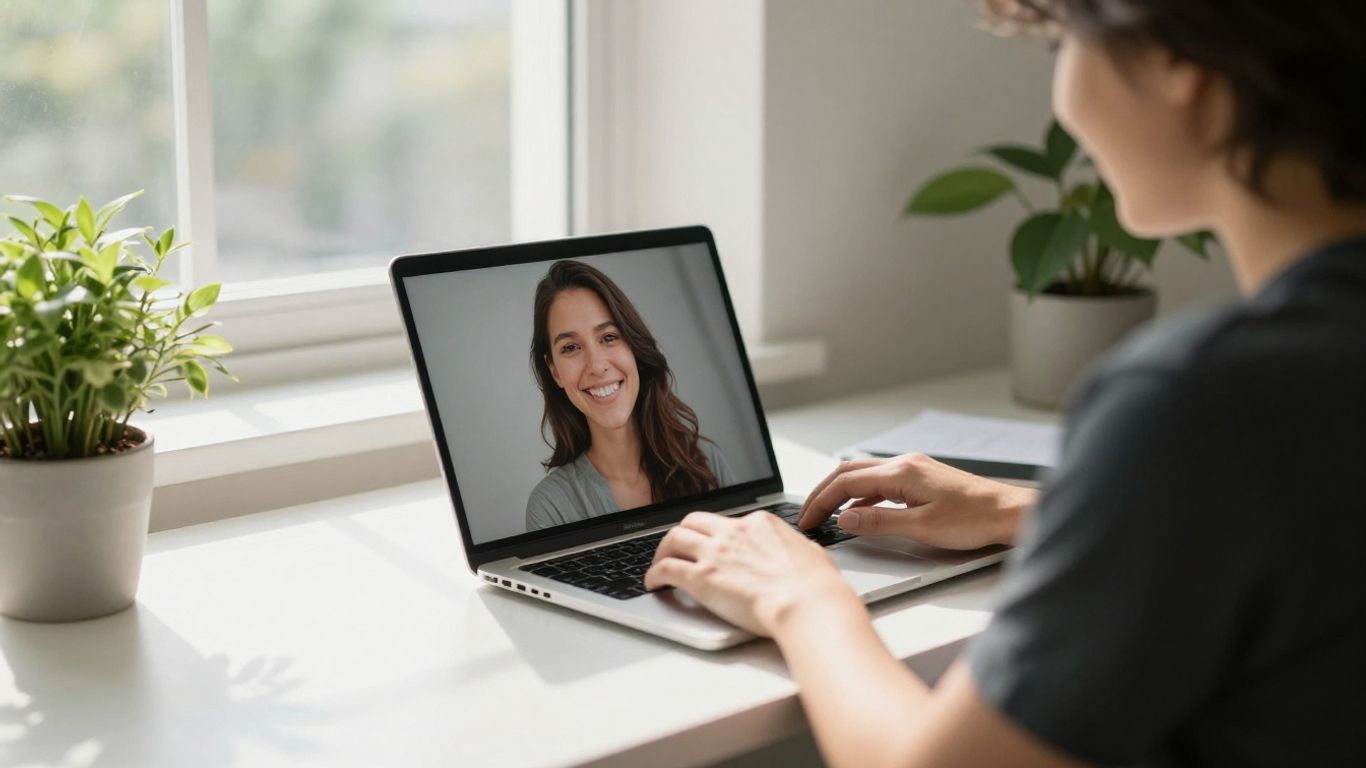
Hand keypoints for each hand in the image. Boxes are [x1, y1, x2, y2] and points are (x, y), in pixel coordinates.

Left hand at [644, 510, 861, 636]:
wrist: (806, 604)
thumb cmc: (815, 586)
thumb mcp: (811, 553)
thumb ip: (795, 549)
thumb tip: (797, 552)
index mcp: (760, 523)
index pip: (728, 521)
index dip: (716, 535)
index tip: (713, 546)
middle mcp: (734, 532)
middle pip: (694, 522)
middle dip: (683, 533)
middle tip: (678, 547)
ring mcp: (715, 553)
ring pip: (673, 538)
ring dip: (663, 550)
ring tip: (659, 563)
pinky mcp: (702, 577)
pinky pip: (666, 568)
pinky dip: (654, 574)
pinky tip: (653, 583)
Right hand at [797, 453, 1035, 549]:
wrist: (1009, 513)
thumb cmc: (975, 519)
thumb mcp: (922, 528)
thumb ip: (879, 523)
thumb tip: (846, 520)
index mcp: (901, 472)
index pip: (846, 483)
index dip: (821, 502)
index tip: (807, 520)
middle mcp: (905, 464)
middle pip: (849, 473)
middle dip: (823, 493)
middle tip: (807, 515)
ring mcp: (913, 469)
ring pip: (864, 476)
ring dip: (841, 494)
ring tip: (826, 516)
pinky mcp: (921, 478)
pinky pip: (881, 483)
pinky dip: (862, 497)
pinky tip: (860, 515)